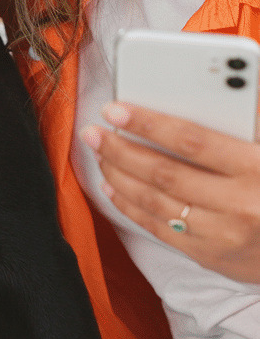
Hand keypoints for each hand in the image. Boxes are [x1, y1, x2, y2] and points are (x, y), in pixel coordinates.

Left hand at [82, 102, 259, 282]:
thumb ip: (249, 113)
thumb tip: (223, 80)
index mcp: (257, 168)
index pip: (192, 140)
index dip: (149, 122)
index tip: (116, 108)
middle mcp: (240, 205)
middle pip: (165, 173)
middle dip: (121, 149)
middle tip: (94, 131)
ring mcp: (226, 237)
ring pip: (158, 203)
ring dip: (120, 176)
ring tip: (99, 154)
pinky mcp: (215, 258)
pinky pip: (163, 231)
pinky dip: (133, 208)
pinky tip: (115, 188)